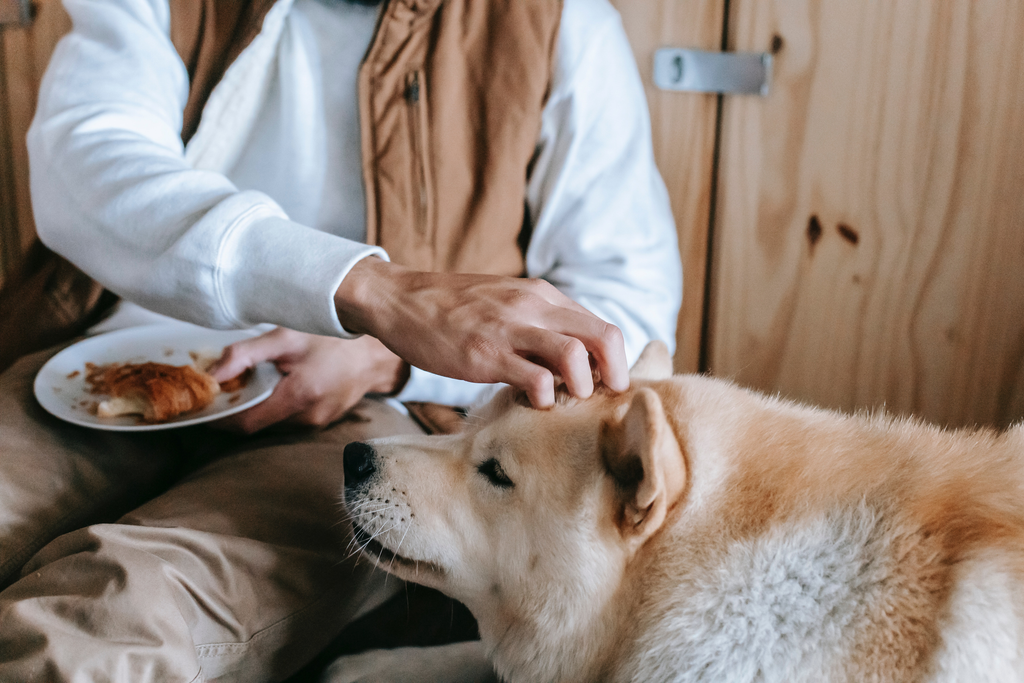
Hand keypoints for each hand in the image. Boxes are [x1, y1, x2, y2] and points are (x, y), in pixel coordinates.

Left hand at [209, 327, 405, 432]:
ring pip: (273, 422)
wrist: (375, 352)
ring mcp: (317, 423)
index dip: (221, 418)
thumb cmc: (332, 338)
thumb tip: (211, 376)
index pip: (246, 423)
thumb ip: (245, 355)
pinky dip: (276, 405)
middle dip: (237, 410)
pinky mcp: (323, 421)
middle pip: (258, 425)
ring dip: (258, 407)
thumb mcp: (286, 337)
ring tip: (252, 382)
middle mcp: (308, 418)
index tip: (205, 404)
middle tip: (224, 387)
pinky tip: (279, 385)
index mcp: (298, 397)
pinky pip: (289, 419)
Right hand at [333, 258, 628, 407]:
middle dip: (614, 376)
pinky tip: (528, 403)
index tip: (601, 385)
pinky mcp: (486, 354)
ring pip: (577, 358)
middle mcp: (535, 307)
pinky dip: (542, 400)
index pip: (602, 327)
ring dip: (580, 389)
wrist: (399, 299)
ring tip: (562, 401)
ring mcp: (511, 330)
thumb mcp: (506, 302)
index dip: (612, 362)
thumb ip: (540, 322)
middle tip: (600, 400)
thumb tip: (573, 356)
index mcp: (543, 296)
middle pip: (605, 338)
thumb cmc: (453, 309)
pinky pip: (536, 381)